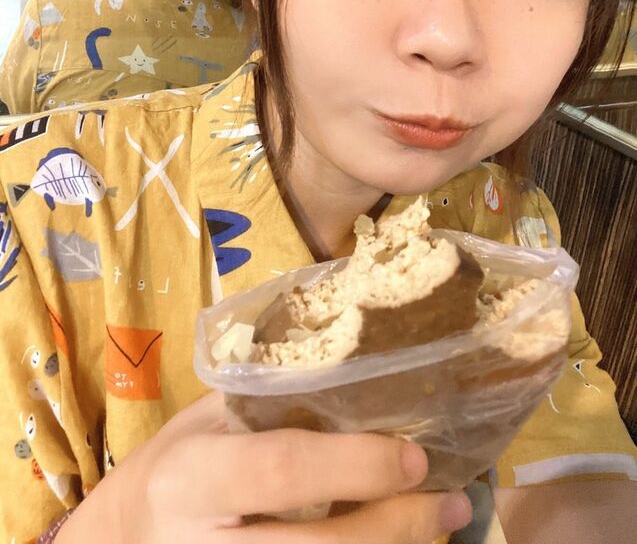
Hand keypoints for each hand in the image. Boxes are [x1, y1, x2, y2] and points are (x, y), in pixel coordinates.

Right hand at [62, 393, 471, 542]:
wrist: (128, 538)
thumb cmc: (178, 462)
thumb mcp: (211, 420)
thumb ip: (274, 405)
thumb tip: (368, 380)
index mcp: (193, 476)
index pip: (282, 469)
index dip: (355, 465)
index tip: (415, 456)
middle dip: (396, 528)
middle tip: (452, 502)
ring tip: (443, 523)